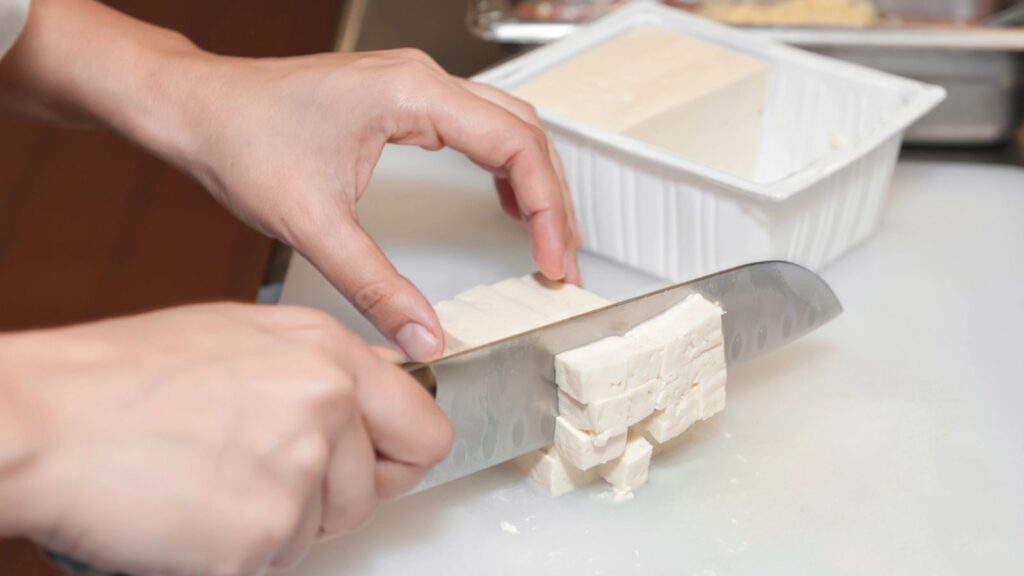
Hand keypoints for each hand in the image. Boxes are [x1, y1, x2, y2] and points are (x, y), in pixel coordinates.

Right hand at [0, 303, 452, 574]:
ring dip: (279, 522)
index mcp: (328, 354)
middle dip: (331, 496)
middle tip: (264, 476)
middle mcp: (326, 406)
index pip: (426, 430)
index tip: (379, 467)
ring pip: (323, 530)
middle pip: (376, 491)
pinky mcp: (261, 536)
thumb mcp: (244, 339)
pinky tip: (193, 510)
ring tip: (214, 482)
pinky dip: (238, 551)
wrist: (46, 421)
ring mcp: (297, 473)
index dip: (400, 458)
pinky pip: (276, 561)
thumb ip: (320, 369)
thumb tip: (370, 397)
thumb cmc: (125, 379)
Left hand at [1, 0, 581, 360]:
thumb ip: (375, 285)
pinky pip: (477, 126)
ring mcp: (413, 86)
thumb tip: (422, 334)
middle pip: (524, 133)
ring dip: (534, 182)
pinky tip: (506, 201)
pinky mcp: (401, 101)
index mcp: (413, 94)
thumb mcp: (313, 224)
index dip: (547, 209)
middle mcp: (422, 80)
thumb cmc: (241, 139)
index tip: (552, 262)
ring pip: (507, 126)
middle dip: (553, 200)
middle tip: (560, 260)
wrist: (196, 108)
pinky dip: (504, 168)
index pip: (515, 146)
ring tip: (548, 238)